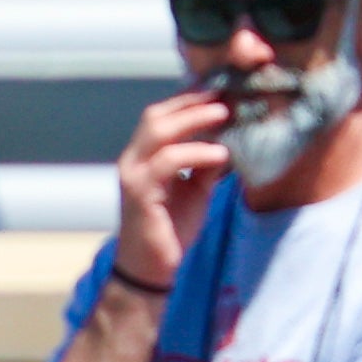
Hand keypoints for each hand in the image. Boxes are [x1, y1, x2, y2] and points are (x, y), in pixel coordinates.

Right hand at [109, 88, 227, 293]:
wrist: (150, 270)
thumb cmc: (171, 230)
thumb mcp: (195, 190)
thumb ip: (206, 164)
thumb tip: (229, 138)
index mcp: (143, 158)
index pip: (160, 116)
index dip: (189, 100)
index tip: (221, 91)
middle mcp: (132, 161)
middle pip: (155, 115)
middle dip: (191, 102)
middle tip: (225, 96)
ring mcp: (133, 176)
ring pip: (158, 131)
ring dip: (194, 119)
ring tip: (225, 114)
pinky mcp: (140, 194)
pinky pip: (168, 162)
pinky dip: (196, 153)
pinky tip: (221, 154)